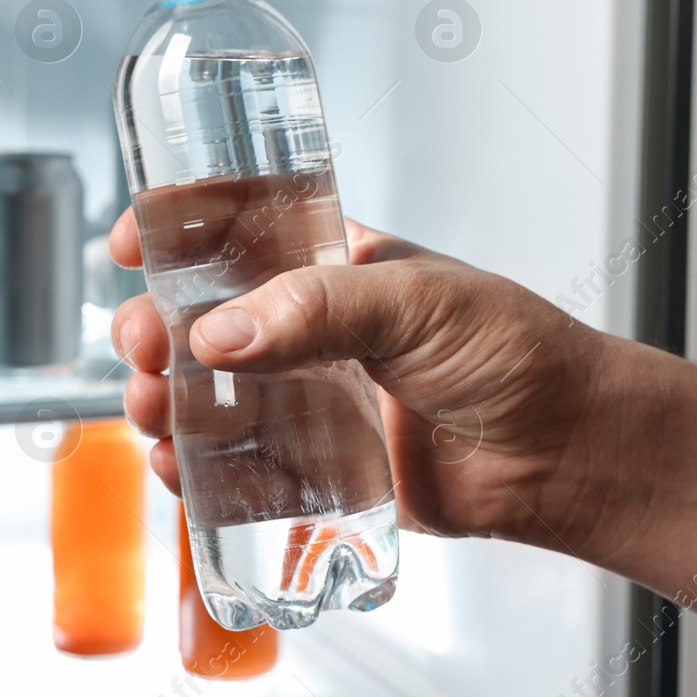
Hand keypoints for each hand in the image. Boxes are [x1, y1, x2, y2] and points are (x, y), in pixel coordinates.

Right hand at [110, 210, 651, 551]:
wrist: (565, 452)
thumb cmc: (514, 352)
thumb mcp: (417, 302)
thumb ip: (319, 311)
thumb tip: (222, 334)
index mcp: (332, 261)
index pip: (237, 227)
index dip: (176, 228)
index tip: (131, 243)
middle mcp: (308, 326)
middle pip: (201, 317)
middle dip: (155, 328)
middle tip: (149, 348)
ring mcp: (306, 396)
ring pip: (206, 393)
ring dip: (163, 399)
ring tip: (154, 412)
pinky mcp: (313, 465)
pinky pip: (236, 465)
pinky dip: (195, 468)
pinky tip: (179, 469)